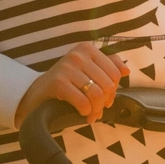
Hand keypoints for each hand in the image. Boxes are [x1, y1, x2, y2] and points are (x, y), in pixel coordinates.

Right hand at [14, 43, 128, 127]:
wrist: (38, 93)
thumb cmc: (67, 83)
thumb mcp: (88, 71)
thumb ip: (108, 67)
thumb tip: (126, 70)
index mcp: (88, 49)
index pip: (115, 73)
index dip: (113, 90)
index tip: (106, 99)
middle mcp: (78, 55)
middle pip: (108, 84)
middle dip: (104, 102)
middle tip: (97, 110)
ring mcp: (67, 67)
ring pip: (97, 94)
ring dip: (96, 109)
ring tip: (90, 114)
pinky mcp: (58, 82)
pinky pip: (83, 102)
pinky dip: (86, 111)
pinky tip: (82, 112)